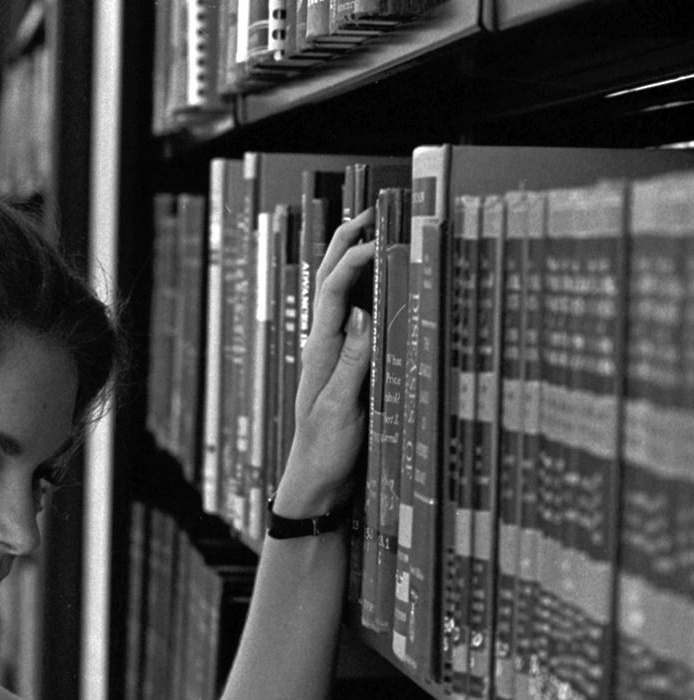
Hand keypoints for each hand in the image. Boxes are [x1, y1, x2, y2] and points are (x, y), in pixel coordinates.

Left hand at [273, 213, 374, 513]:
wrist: (317, 487)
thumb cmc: (325, 453)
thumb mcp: (342, 409)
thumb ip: (352, 362)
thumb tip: (363, 312)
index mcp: (320, 351)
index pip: (334, 290)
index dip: (355, 258)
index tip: (382, 237)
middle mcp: (324, 347)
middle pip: (330, 283)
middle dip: (346, 243)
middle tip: (370, 213)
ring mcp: (334, 357)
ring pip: (342, 299)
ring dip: (355, 264)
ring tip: (375, 235)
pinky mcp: (347, 371)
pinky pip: (356, 324)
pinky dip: (367, 297)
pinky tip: (383, 290)